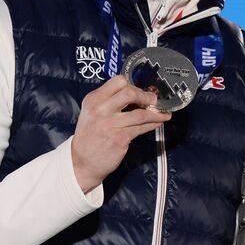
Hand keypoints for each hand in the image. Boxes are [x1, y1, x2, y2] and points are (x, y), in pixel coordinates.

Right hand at [71, 75, 169, 192]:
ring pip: (140, 113)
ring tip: (162, 113)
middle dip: (146, 96)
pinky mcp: (120, 138)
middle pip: (130, 92)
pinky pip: (141, 128)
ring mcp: (110, 124)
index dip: (133, 85)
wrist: (81, 162)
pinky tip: (158, 122)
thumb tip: (135, 94)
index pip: (118, 81)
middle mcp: (100, 110)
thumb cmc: (89, 137)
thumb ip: (108, 102)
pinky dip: (153, 124)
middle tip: (153, 100)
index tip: (140, 90)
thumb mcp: (91, 113)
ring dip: (155, 113)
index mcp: (93, 100)